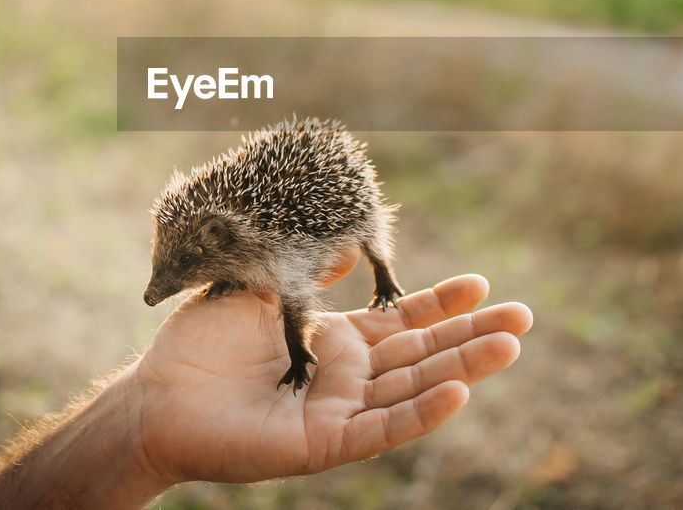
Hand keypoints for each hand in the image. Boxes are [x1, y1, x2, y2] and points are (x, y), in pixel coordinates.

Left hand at [128, 273, 531, 485]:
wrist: (156, 396)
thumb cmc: (201, 344)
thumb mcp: (265, 290)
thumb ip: (311, 272)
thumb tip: (345, 238)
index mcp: (334, 340)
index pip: (402, 322)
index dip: (442, 305)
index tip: (483, 284)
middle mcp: (346, 377)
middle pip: (422, 355)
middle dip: (473, 336)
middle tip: (525, 317)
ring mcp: (339, 412)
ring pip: (413, 390)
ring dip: (463, 369)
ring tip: (510, 346)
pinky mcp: (323, 444)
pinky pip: (380, 430)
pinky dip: (420, 414)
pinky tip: (458, 392)